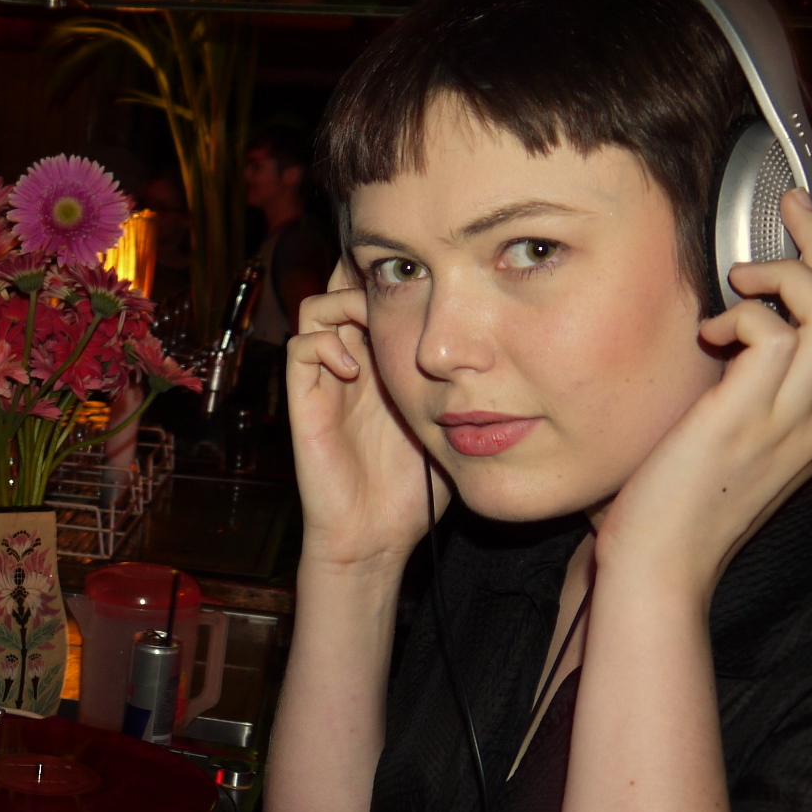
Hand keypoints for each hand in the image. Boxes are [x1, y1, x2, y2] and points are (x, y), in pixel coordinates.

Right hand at [286, 261, 443, 570]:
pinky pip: (301, 347)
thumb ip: (472, 388)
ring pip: (316, 306)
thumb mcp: (458, 423)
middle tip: (400, 290)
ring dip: (345, 305)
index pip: (381, 294)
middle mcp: (353, 362)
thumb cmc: (417, 488)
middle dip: (371, 278)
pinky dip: (325, 344)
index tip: (433, 281)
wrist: (376, 534)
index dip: (399, 276)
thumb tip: (510, 351)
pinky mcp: (305, 400)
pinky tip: (356, 367)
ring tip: (376, 328)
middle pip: (344, 285)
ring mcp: (327, 380)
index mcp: (388, 361)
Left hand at [599, 189, 811, 594]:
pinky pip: (776, 333)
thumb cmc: (666, 509)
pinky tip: (711, 328)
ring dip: (793, 269)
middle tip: (796, 207)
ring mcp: (791, 421)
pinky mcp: (751, 417)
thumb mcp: (715, 442)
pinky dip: (746, 314)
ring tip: (744, 267)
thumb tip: (724, 343)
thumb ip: (734, 394)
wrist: (655, 567)